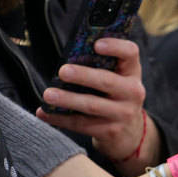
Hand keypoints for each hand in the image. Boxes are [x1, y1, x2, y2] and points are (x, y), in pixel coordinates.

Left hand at [37, 38, 154, 163]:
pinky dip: (60, 119)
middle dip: (83, 76)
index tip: (96, 44)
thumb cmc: (115, 95)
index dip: (115, 47)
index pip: (130, 53)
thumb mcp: (118, 78)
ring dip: (67, 99)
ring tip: (48, 94)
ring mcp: (123, 114)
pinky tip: (44, 113)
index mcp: (132, 71)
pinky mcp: (110, 132)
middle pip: (107, 81)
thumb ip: (102, 65)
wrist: (129, 132)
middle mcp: (132, 92)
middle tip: (63, 71)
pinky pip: (81, 124)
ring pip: (92, 105)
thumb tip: (69, 56)